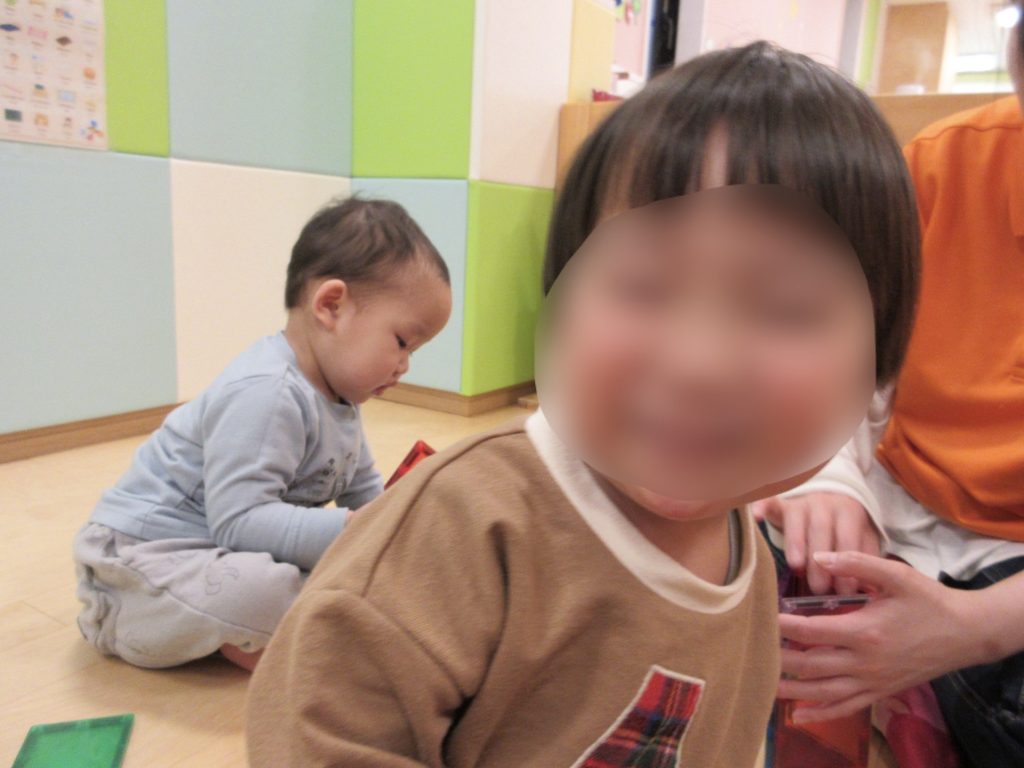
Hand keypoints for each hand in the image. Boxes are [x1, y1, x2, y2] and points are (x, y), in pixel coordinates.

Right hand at [752, 493, 879, 593]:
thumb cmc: (846, 525)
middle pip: (821, 530)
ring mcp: (801, 502)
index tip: (844, 592)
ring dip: (795, 542)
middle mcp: (824, 504)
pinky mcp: (781, 503)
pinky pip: (770, 502)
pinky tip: (756, 518)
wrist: (830, 494)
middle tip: (818, 588)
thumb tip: (868, 587)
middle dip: (820, 560)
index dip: (846, 565)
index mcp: (848, 512)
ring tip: (796, 566)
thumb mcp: (863, 536)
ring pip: (796, 520)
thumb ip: (865, 557)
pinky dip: (762, 507)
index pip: (848, 539)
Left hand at [778, 551, 994, 723]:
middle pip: (810, 665)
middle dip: (777, 657)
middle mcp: (865, 663)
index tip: (761, 616)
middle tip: (751, 648)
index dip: (782, 625)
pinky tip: (798, 715)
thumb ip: (857, 563)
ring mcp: (873, 682)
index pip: (811, 631)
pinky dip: (820, 713)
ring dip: (790, 689)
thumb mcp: (896, 575)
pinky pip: (845, 707)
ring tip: (762, 681)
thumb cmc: (929, 600)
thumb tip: (819, 557)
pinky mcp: (880, 692)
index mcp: (865, 632)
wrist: (965, 633)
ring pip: (822, 691)